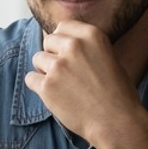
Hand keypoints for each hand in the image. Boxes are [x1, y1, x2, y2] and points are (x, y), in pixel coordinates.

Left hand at [25, 20, 142, 143]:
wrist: (117, 122)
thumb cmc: (117, 93)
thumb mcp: (109, 58)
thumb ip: (87, 46)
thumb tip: (63, 41)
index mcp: (92, 35)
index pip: (63, 26)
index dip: (64, 41)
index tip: (69, 54)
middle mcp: (74, 46)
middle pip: (48, 41)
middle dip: (54, 55)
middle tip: (68, 74)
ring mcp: (58, 66)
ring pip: (37, 59)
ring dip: (46, 71)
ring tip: (64, 86)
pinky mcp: (47, 86)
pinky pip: (30, 79)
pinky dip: (39, 87)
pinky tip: (55, 96)